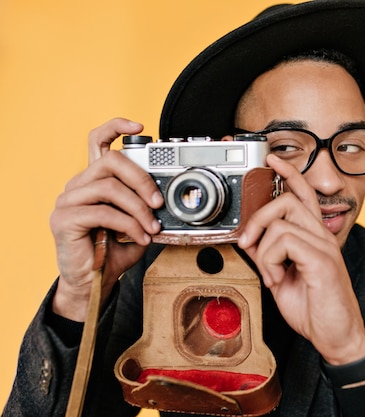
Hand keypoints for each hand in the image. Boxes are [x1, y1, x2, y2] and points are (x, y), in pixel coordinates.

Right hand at [49, 118, 162, 320]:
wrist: (94, 282)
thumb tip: (170, 197)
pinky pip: (103, 212)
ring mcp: (68, 200)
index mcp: (95, 180)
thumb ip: (148, 207)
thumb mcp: (138, 223)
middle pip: (111, 161)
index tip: (139, 127)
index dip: (116, 127)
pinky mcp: (64, 219)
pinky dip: (129, 224)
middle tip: (158, 201)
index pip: (98, 141)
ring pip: (110, 188)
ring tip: (151, 227)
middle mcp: (79, 184)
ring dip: (138, 208)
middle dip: (142, 179)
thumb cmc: (114, 251)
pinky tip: (140, 237)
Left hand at [238, 154, 364, 365]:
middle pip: (287, 199)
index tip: (272, 158)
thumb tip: (249, 239)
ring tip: (272, 273)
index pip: (303, 193)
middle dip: (259, 217)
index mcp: (314, 236)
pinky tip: (279, 279)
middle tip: (248, 242)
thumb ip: (268, 255)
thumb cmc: (315, 307)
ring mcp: (323, 246)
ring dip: (265, 249)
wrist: (336, 335)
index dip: (288, 172)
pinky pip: (285, 242)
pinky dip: (272, 262)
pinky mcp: (322, 260)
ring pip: (282, 220)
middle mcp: (321, 235)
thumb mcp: (281, 277)